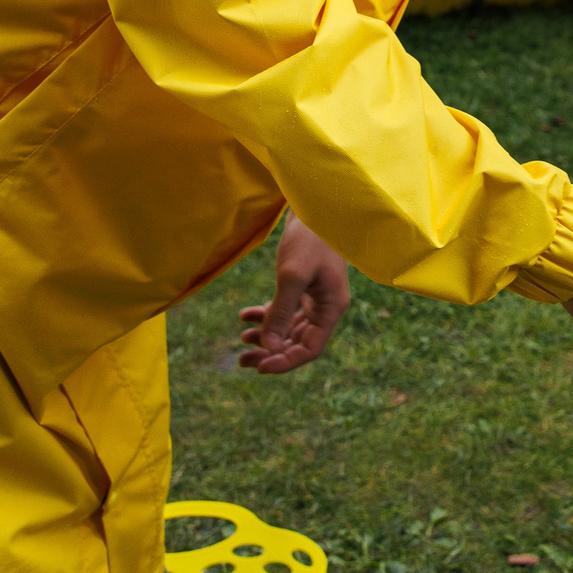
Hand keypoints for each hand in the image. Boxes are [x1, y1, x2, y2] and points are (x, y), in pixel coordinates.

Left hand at [238, 212, 352, 373]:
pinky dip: (265, 316)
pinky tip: (244, 315)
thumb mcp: (291, 276)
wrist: (314, 206)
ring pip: (289, 329)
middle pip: (299, 342)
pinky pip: (284, 311)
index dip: (285, 361)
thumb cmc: (308, 239)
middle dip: (271, 352)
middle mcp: (325, 307)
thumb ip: (280, 312)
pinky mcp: (303, 286)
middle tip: (242, 360)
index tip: (259, 367)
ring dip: (267, 337)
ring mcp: (315, 297)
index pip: (310, 349)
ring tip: (241, 340)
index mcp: (330, 308)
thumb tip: (269, 347)